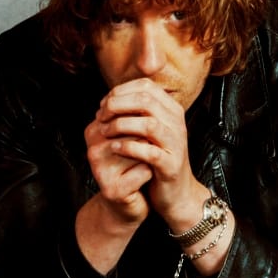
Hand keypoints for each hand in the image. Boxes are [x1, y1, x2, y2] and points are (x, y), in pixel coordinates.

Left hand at [90, 78, 202, 228]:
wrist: (176, 192)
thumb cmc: (156, 158)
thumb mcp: (149, 130)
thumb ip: (137, 112)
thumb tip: (110, 98)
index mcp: (172, 109)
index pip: (145, 86)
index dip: (120, 91)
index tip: (103, 104)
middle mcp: (177, 123)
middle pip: (146, 100)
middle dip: (117, 105)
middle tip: (101, 116)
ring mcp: (176, 144)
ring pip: (149, 124)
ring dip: (121, 125)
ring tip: (105, 132)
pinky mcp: (171, 165)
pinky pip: (149, 152)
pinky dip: (129, 148)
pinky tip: (115, 148)